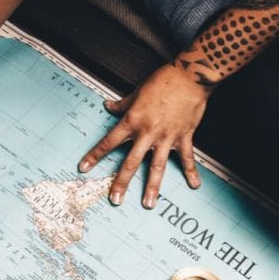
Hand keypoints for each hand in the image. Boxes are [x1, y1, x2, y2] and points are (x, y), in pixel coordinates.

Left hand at [79, 66, 210, 207]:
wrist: (190, 76)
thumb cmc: (162, 81)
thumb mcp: (136, 93)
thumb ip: (121, 105)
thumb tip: (108, 106)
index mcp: (132, 122)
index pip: (108, 142)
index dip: (95, 156)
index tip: (84, 168)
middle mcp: (147, 133)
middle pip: (131, 163)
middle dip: (121, 182)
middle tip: (115, 199)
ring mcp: (166, 137)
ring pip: (157, 167)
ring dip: (152, 187)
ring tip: (148, 203)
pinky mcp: (184, 136)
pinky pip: (187, 158)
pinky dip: (191, 172)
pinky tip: (194, 185)